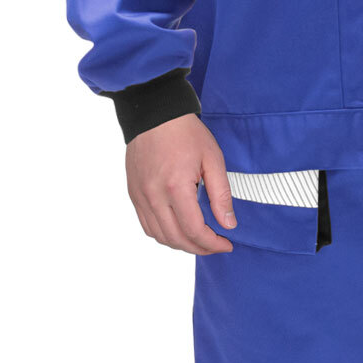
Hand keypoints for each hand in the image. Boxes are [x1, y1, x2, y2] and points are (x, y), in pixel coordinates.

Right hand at [125, 114, 237, 253]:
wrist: (154, 114)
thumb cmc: (186, 133)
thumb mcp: (212, 159)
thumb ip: (221, 195)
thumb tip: (228, 224)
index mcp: (175, 187)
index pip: (194, 230)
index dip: (212, 244)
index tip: (227, 244)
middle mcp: (153, 196)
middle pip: (176, 239)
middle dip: (199, 248)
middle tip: (216, 245)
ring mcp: (140, 196)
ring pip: (159, 236)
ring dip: (181, 244)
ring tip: (199, 240)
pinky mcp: (134, 193)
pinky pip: (147, 225)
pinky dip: (164, 234)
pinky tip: (179, 230)